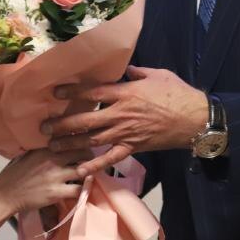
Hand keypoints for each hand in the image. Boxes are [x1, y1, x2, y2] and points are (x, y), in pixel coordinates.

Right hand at [0, 148, 89, 214]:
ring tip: (87, 176)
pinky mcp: (56, 192)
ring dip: (88, 174)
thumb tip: (54, 141)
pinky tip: (80, 191)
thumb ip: (42, 147)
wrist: (5, 194)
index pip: (71, 138)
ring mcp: (55, 176)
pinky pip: (78, 190)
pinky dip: (82, 190)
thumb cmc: (14, 173)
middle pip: (82, 152)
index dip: (80, 142)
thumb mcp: (27, 153)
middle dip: (89, 156)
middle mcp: (52, 158)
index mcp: (45, 147)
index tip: (83, 145)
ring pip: (84, 171)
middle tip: (89, 161)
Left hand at [41, 65, 208, 176]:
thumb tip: (124, 69)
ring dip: (71, 144)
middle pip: (85, 119)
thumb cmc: (177, 93)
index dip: (72, 93)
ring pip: (93, 140)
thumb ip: (136, 72)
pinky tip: (79, 170)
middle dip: (63, 124)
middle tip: (44, 126)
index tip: (55, 94)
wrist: (195, 118)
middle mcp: (121, 114)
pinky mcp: (134, 147)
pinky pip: (111, 158)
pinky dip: (95, 165)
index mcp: (125, 92)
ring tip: (52, 147)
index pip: (92, 92)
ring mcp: (126, 133)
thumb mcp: (157, 74)